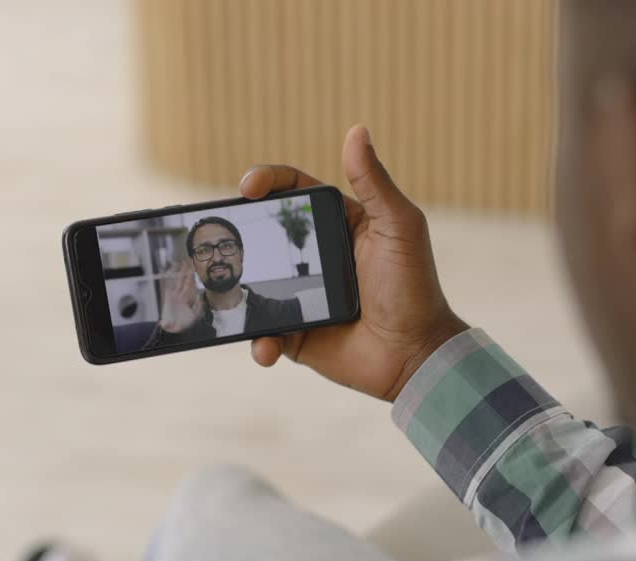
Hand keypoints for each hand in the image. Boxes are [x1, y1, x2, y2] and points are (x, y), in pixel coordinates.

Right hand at [158, 259, 201, 332]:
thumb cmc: (184, 322)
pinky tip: (168, 271)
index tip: (194, 268)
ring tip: (180, 262)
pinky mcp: (167, 297)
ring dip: (178, 272)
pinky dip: (167, 279)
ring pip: (177, 281)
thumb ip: (198, 306)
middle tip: (189, 260)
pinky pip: (167, 286)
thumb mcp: (195, 315)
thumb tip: (201, 297)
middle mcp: (181, 294)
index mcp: (188, 298)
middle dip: (186, 270)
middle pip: (184, 280)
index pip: (191, 284)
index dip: (192, 276)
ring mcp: (174, 295)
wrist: (174, 328)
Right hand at [242, 125, 468, 401]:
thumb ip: (375, 182)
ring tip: (228, 292)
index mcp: (339, 223)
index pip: (295, 191)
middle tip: (220, 237)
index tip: (248, 187)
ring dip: (238, 288)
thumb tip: (356, 130)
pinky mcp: (296, 335)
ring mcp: (302, 296)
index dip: (269, 181)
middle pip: (266, 234)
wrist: (415, 355)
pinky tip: (267, 347)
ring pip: (256, 284)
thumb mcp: (399, 227)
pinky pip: (265, 334)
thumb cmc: (414, 287)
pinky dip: (260, 342)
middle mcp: (317, 257)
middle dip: (239, 233)